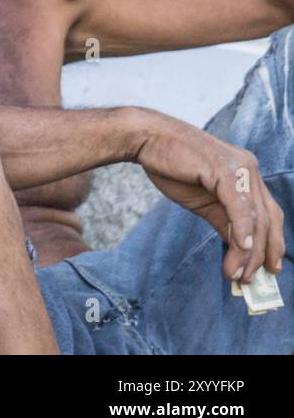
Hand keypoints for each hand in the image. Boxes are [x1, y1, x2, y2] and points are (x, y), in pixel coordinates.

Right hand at [130, 108, 283, 282]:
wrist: (146, 138)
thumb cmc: (170, 165)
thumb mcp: (202, 199)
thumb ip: (223, 220)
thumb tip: (238, 248)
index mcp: (247, 174)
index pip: (268, 214)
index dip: (271, 243)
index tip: (266, 269)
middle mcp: (250, 169)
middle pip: (268, 219)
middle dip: (262, 253)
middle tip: (250, 279)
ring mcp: (240, 169)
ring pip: (255, 217)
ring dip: (248, 251)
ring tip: (237, 274)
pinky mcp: (225, 170)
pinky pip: (240, 207)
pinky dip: (242, 231)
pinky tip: (239, 249)